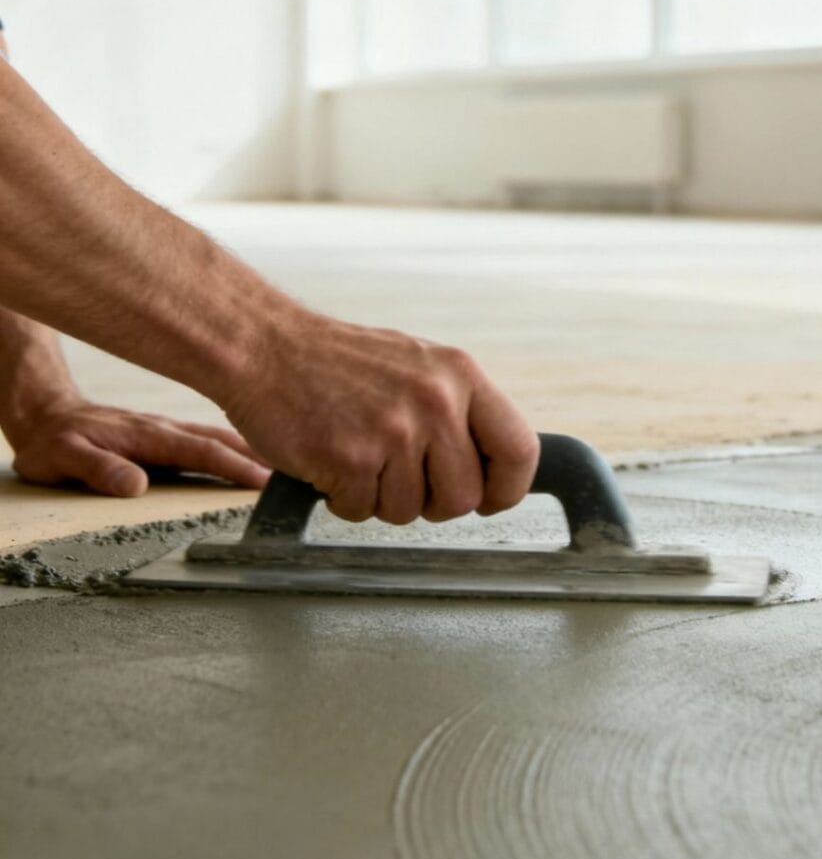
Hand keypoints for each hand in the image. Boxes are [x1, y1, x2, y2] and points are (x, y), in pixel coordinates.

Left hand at [7, 396, 269, 496]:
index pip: (202, 453)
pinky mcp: (172, 432)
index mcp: (149, 436)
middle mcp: (167, 428)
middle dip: (265, 454)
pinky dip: (244, 444)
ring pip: (225, 435)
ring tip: (294, 460)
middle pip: (226, 440)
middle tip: (303, 467)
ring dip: (260, 447)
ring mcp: (172, 428)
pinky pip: (215, 437)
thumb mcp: (62, 457)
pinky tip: (261, 453)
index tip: (266, 481)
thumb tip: (135, 486)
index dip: (236, 466)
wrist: (42, 412)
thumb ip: (98, 469)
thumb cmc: (54, 440)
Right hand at [225, 312, 539, 523]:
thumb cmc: (340, 363)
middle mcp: (436, 402)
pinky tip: (331, 461)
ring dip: (381, 498)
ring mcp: (394, 431)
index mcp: (461, 375)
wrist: (264, 346)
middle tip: (399, 476)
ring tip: (358, 456)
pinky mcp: (351, 458)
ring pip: (410, 512)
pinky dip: (343, 499)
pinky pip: (362, 512)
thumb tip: (497, 466)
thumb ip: (460, 410)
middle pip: (464, 498)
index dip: (507, 489)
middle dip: (431, 502)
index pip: (520, 450)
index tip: (488, 499)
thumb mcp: (420, 367)